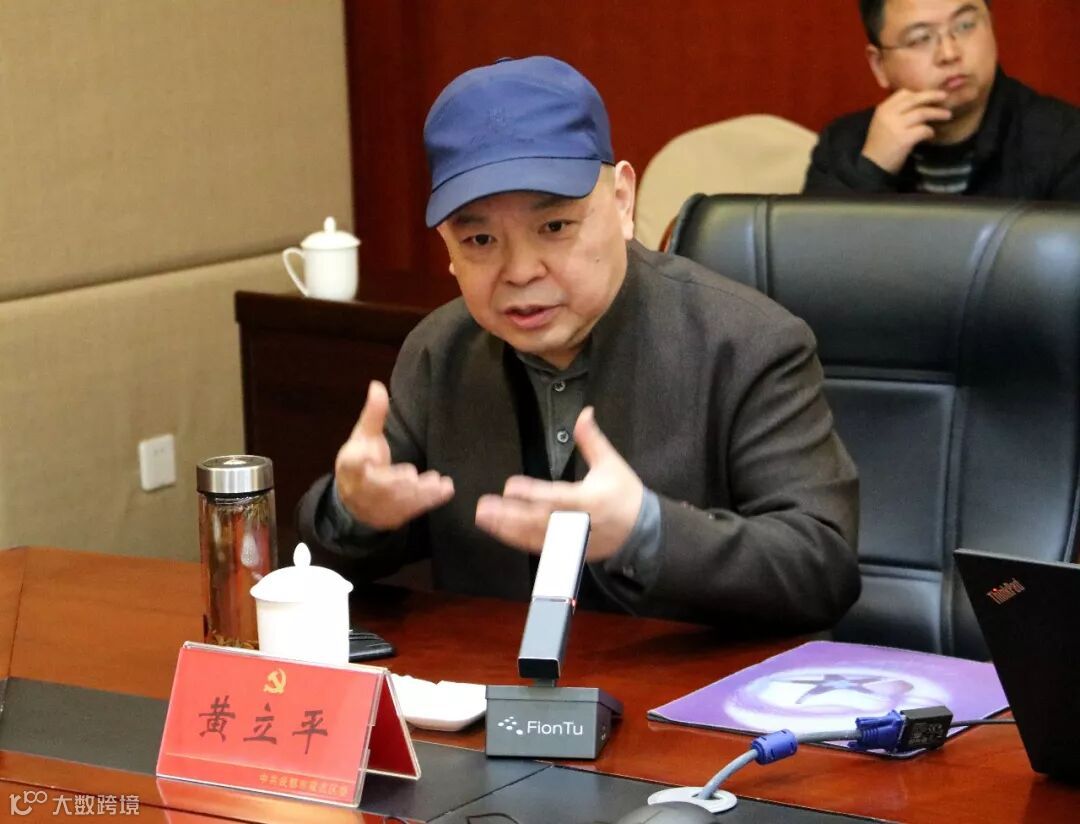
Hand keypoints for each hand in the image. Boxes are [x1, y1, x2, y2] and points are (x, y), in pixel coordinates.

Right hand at [334, 380, 453, 529]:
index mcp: (349, 467)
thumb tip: (377, 385)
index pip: (352, 464)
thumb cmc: (361, 461)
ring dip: (419, 493)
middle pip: (377, 488)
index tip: (370, 454)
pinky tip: (445, 489)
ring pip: (397, 502)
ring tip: (439, 482)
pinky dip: (429, 501)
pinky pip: (411, 511)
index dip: (359, 460)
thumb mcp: (363, 437)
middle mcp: (360, 489)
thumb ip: (373, 414)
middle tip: (412, 475)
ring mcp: (376, 507)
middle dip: (395, 482)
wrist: (353, 499)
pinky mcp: (392, 517)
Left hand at [474, 407, 643, 560]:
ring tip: (484, 519)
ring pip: (535, 537)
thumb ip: (592, 440)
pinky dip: (518, 541)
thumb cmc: (625, 494)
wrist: (642, 532)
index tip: (509, 487)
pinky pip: (540, 548)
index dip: (532, 493)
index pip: (556, 496)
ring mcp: (572, 540)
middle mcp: (578, 523)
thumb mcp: (611, 463)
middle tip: (484, 507)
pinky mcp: (568, 551)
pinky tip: (499, 531)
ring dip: (507, 529)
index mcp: (589, 499)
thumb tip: (584, 413)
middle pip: (539, 520)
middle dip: (510, 515)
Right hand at [861, 89, 952, 174]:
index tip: (930, 95)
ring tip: (947, 115)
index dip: (919, 93)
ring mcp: (896, 126)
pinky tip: (930, 135)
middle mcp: (888, 114)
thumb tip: (921, 103)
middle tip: (944, 96)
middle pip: (915, 99)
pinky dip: (930, 131)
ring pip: (922, 113)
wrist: (871, 166)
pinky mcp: (904, 139)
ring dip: (937, 113)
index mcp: (883, 109)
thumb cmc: (880, 145)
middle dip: (932, 96)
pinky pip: (923, 130)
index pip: (904, 93)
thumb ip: (896, 112)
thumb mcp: (883, 123)